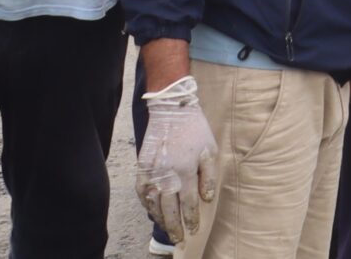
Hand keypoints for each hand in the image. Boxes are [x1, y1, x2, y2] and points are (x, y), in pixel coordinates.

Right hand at [136, 77, 218, 241]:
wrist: (170, 112)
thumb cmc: (194, 130)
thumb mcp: (210, 151)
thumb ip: (208, 177)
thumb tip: (205, 199)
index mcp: (185, 172)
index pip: (189, 204)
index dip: (191, 220)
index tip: (193, 231)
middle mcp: (165, 177)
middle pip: (169, 210)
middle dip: (175, 227)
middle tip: (179, 240)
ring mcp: (150, 174)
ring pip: (154, 205)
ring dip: (161, 219)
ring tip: (168, 229)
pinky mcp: (140, 170)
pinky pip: (142, 195)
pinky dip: (147, 206)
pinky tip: (153, 212)